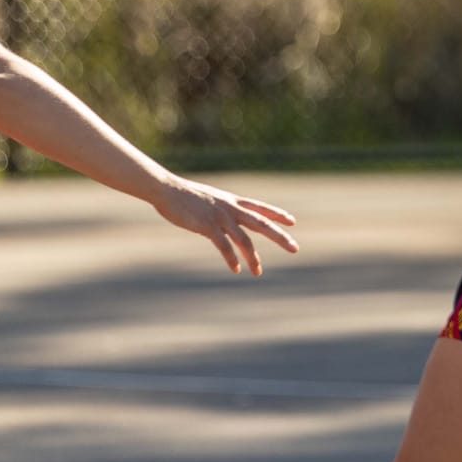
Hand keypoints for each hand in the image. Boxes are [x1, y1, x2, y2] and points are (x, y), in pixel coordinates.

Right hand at [152, 177, 298, 275]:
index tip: (292, 222)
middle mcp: (230, 207)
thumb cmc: (185, 195)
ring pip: (244, 239)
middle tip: (295, 248)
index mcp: (231, 201)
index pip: (260, 208)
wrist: (166, 189)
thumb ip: (220, 209)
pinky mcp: (207, 225)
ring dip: (253, 257)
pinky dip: (231, 258)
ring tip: (258, 272)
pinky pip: (223, 245)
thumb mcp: (209, 199)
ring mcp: (219, 216)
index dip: (277, 214)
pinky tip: (236, 269)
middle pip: (261, 223)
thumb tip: (226, 220)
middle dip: (279, 236)